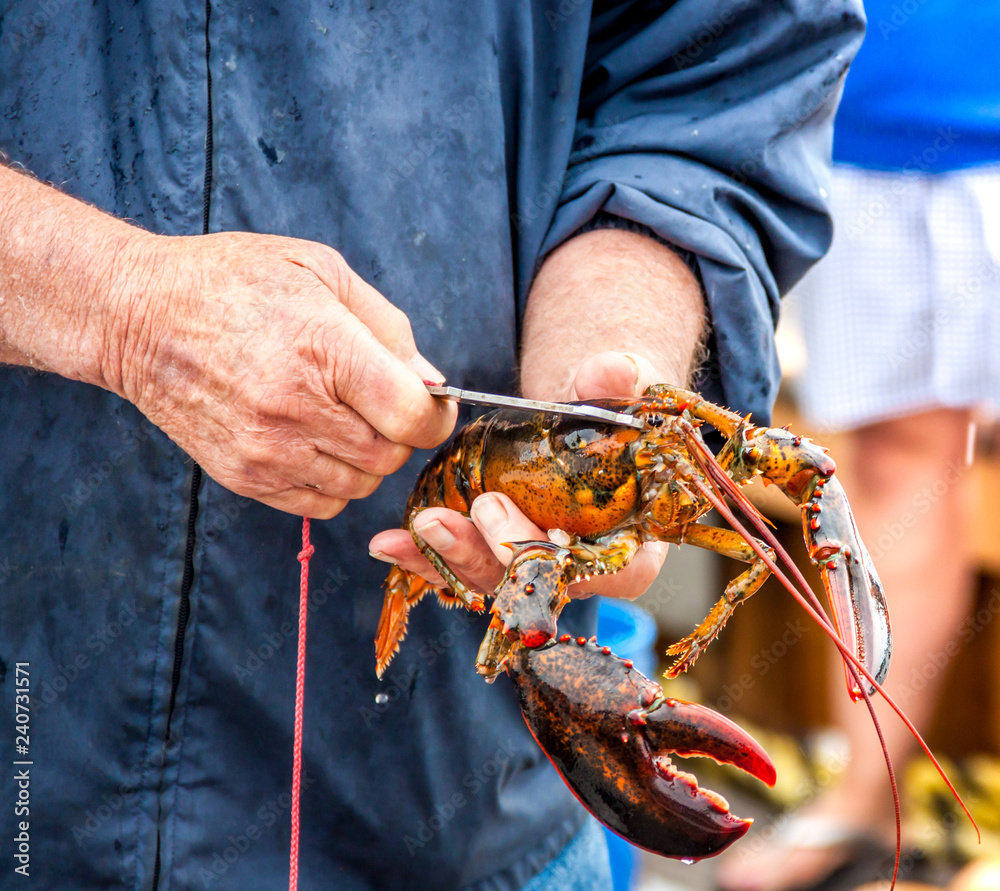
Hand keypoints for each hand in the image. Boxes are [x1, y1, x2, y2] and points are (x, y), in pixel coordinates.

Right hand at [111, 231, 456, 516]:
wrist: (138, 317)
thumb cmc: (234, 282)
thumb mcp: (320, 270)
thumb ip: (388, 327)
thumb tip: (431, 382)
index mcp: (324, 348)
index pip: (412, 415)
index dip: (437, 415)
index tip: (431, 404)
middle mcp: (297, 408)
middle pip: (390, 455)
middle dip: (399, 433)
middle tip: (378, 403)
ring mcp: (267, 449)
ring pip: (360, 484)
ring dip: (366, 458)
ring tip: (339, 417)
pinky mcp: (245, 477)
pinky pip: (322, 503)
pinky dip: (333, 481)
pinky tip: (314, 442)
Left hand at [367, 351, 668, 599]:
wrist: (586, 421)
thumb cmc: (613, 413)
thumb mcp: (621, 392)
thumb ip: (619, 383)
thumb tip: (609, 370)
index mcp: (629, 549)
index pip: (597, 571)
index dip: (553, 555)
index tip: (510, 516)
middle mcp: (583, 573)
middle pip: (533, 583)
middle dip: (485, 554)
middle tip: (446, 519)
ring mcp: (535, 574)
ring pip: (491, 582)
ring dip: (448, 559)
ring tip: (417, 525)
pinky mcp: (496, 562)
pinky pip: (460, 571)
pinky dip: (425, 558)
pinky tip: (389, 542)